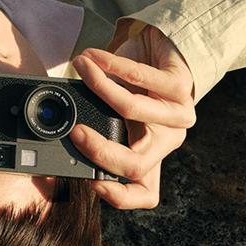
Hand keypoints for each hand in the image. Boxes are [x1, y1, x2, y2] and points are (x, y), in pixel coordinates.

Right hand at [70, 24, 195, 208]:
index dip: (119, 196)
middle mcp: (169, 139)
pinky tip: (93, 57)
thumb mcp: (118, 112)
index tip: (90, 181)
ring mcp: (179, 114)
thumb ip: (101, 124)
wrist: (165, 49)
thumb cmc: (136, 83)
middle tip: (75, 132)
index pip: (145, 193)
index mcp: (153, 152)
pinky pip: (139, 76)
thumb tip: (65, 128)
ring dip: (99, 87)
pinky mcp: (180, 84)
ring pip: (132, 110)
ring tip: (81, 69)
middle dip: (100, 151)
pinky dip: (111, 64)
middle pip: (137, 164)